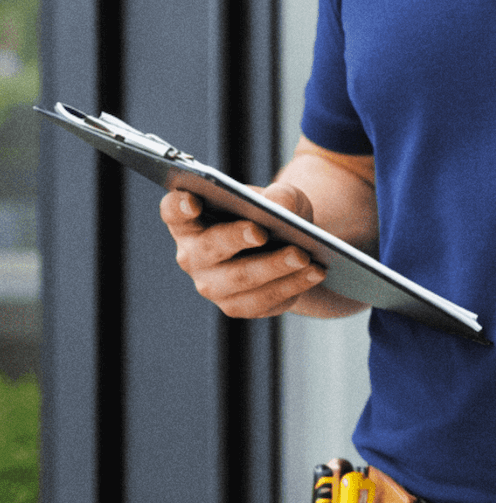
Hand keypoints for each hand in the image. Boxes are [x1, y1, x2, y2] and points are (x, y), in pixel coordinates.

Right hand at [159, 181, 327, 318]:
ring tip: (303, 255)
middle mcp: (193, 255)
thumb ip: (279, 197)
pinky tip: (314, 272)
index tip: (193, 201)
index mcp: (191, 219)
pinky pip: (263, 300)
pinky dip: (291, 285)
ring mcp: (212, 285)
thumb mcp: (282, 196)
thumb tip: (279, 207)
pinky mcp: (237, 306)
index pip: (174, 211)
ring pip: (239, 279)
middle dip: (235, 239)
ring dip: (273, 267)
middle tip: (261, 231)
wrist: (290, 243)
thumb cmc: (273, 213)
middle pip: (208, 248)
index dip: (179, 207)